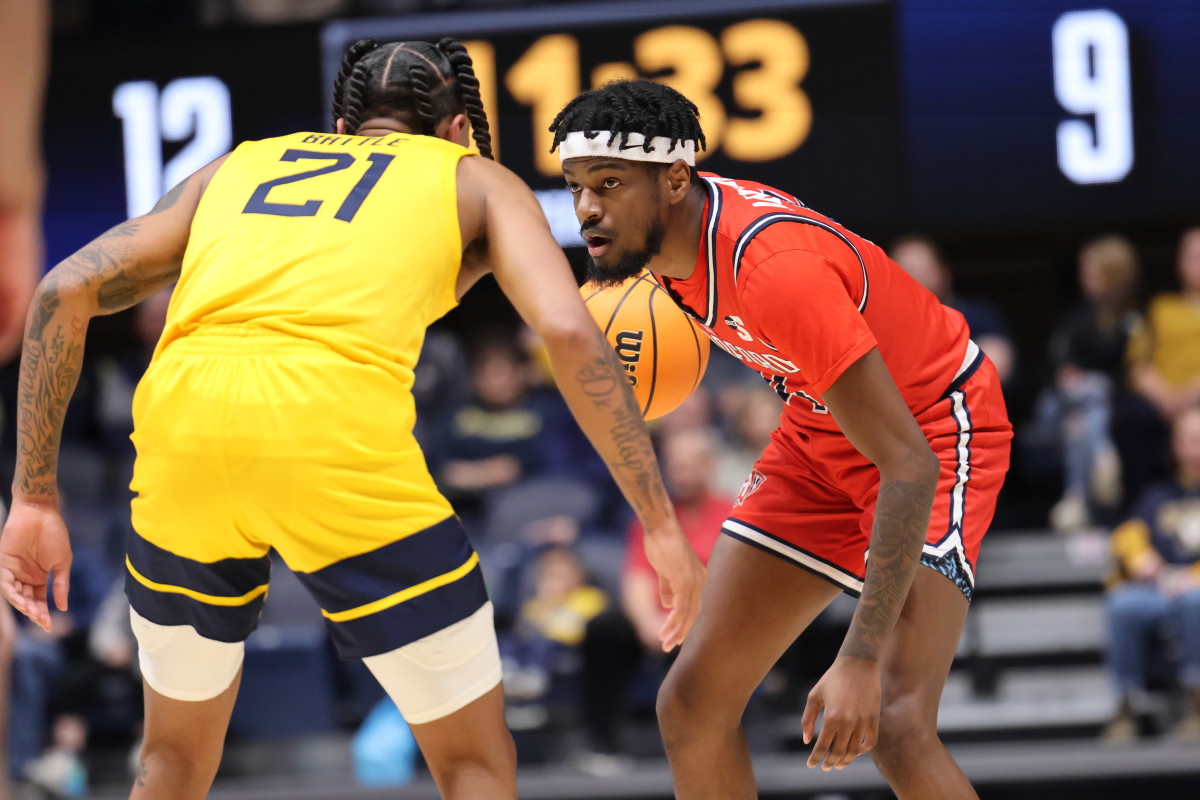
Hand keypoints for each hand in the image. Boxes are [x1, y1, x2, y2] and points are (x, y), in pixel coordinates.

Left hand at [0, 499, 71, 632]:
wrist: (41, 513)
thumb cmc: (55, 535)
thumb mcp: (63, 562)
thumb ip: (61, 584)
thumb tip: (63, 607)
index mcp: (39, 578)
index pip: (39, 601)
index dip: (43, 614)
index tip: (49, 626)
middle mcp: (24, 577)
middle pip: (26, 601)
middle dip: (34, 613)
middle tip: (42, 622)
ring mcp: (13, 571)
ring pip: (15, 595)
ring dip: (23, 606)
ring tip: (33, 613)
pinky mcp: (3, 564)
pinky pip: (5, 583)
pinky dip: (13, 594)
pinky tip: (23, 601)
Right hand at [641, 520, 704, 651]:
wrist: (659, 526)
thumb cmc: (661, 543)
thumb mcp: (664, 569)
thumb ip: (667, 586)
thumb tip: (667, 604)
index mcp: (697, 577)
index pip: (693, 606)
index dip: (684, 623)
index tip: (675, 637)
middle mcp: (700, 580)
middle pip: (694, 613)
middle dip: (681, 632)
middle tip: (670, 646)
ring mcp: (694, 580)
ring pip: (688, 613)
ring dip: (676, 631)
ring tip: (665, 644)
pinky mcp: (684, 579)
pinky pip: (680, 607)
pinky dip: (673, 621)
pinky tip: (665, 631)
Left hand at [801, 655, 880, 770]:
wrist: (858, 663)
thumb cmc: (832, 678)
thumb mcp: (814, 695)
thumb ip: (808, 718)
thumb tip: (806, 740)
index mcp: (831, 717)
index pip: (822, 747)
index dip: (815, 759)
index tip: (811, 765)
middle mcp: (848, 723)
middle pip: (838, 752)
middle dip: (829, 763)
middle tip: (825, 767)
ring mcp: (863, 722)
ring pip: (854, 751)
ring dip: (845, 760)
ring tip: (838, 764)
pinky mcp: (874, 719)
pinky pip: (869, 742)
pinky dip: (862, 751)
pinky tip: (855, 752)